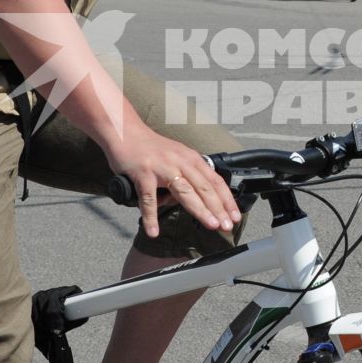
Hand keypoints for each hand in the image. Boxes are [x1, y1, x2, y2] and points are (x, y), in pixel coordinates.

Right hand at [108, 128, 243, 241]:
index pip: (215, 181)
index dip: (227, 199)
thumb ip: (187, 178)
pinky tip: (153, 231)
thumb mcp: (176, 158)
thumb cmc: (151, 148)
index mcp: (191, 159)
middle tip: (227, 225)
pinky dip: (151, 216)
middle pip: (204, 188)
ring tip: (210, 225)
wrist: (125, 131)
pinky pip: (148, 198)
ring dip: (200, 210)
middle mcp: (180, 162)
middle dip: (218, 208)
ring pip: (185, 191)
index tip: (235, 216)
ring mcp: (162, 167)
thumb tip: (192, 202)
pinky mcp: (143, 173)